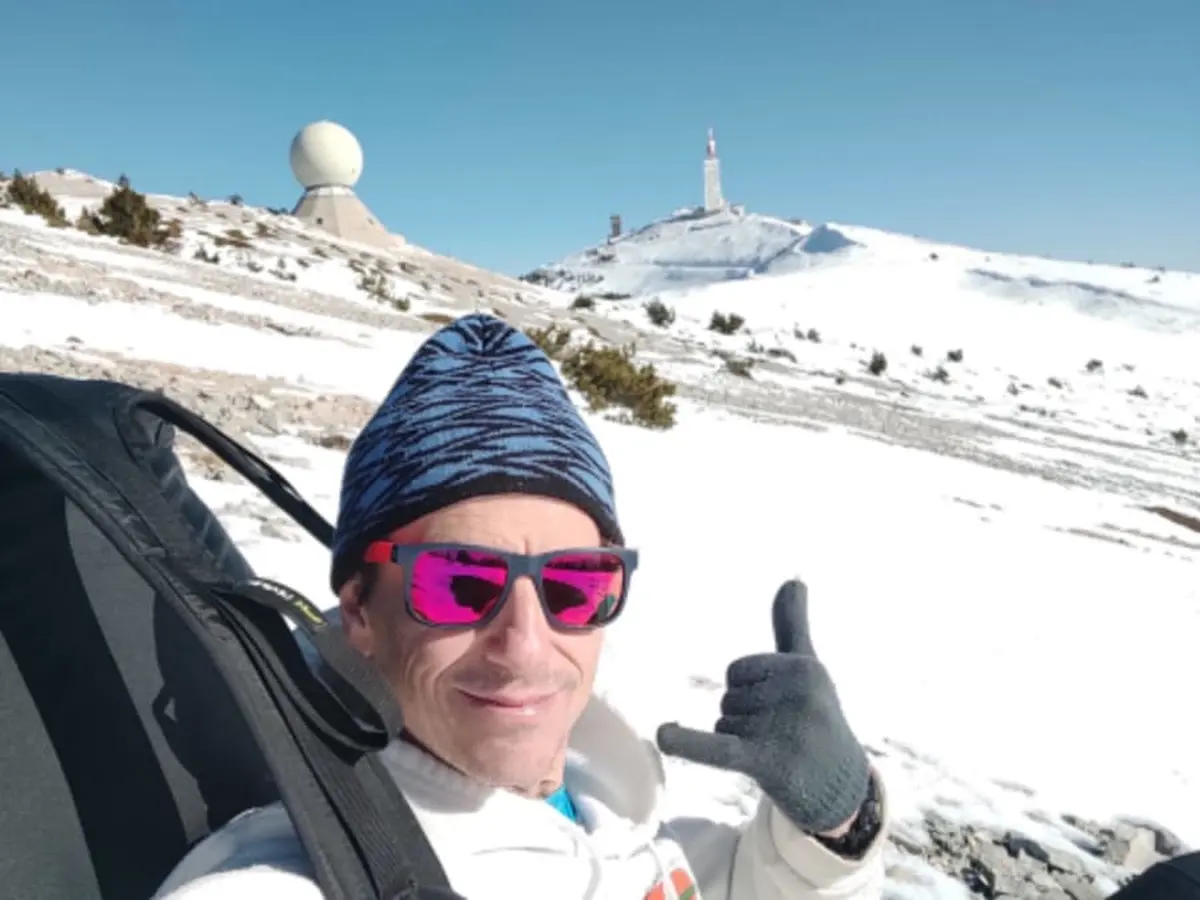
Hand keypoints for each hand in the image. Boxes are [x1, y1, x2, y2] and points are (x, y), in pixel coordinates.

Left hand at [656, 579, 869, 834]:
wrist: (841, 788)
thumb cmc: (818, 718)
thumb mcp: (808, 668)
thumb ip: (792, 624)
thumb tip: (794, 578)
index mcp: (803, 666)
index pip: (737, 670)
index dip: (748, 690)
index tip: (779, 707)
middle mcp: (797, 695)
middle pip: (730, 697)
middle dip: (746, 718)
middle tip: (782, 734)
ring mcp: (784, 729)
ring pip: (724, 723)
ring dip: (742, 740)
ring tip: (779, 751)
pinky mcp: (768, 762)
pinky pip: (718, 747)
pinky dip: (688, 743)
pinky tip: (664, 735)